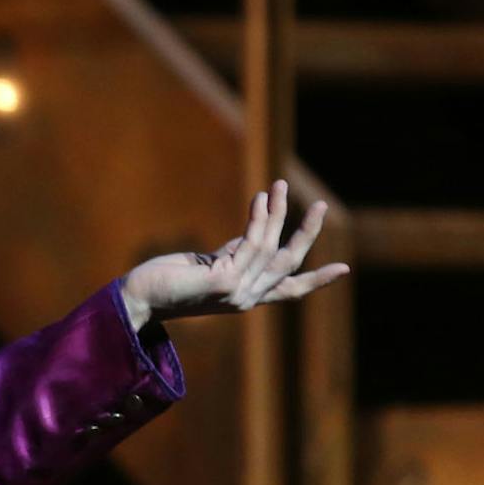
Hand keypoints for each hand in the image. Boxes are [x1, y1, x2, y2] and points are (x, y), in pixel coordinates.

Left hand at [119, 180, 349, 330]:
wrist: (139, 297)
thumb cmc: (169, 280)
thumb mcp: (210, 267)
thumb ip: (234, 254)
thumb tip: (253, 234)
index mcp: (246, 298)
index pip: (289, 291)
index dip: (317, 280)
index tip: (344, 269)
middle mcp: (246, 299)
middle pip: (289, 263)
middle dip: (307, 233)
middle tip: (321, 205)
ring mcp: (237, 292)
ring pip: (270, 247)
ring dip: (277, 213)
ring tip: (279, 185)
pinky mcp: (224, 282)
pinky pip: (249, 243)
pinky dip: (258, 218)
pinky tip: (261, 197)